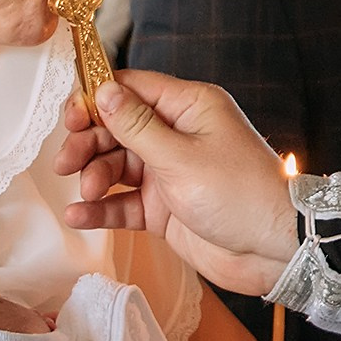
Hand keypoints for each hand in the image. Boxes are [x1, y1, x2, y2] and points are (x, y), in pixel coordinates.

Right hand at [51, 75, 297, 295]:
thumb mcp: (182, 157)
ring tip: (85, 192)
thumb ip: (137, 126)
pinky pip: (123, 203)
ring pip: (117, 166)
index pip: (132, 89)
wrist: (274, 251)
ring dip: (94, 177)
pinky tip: (80, 215)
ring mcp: (170, 173)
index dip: (97, 100)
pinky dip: (102, 209)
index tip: (70, 117)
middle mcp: (178, 135)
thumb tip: (103, 91)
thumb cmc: (241, 195)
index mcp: (190, 107)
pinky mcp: (164, 208)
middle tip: (66, 163)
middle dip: (89, 143)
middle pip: (118, 128)